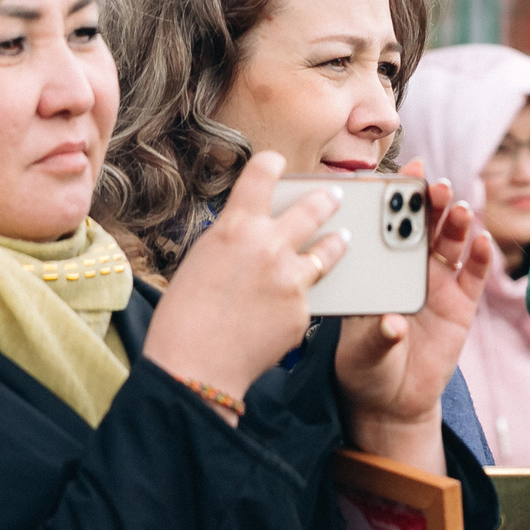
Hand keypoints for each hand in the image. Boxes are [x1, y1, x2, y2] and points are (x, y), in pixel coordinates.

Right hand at [144, 153, 348, 416]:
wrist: (194, 366)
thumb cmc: (185, 316)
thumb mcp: (201, 261)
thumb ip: (234, 240)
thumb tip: (256, 231)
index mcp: (235, 227)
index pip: (261, 174)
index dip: (271, 164)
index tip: (278, 162)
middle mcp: (268, 245)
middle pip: (312, 208)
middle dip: (326, 199)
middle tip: (334, 195)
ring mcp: (291, 278)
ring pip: (329, 250)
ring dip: (337, 242)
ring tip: (344, 238)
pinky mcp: (304, 310)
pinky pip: (311, 296)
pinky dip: (303, 297)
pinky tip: (293, 304)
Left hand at [336, 163, 497, 462]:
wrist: (394, 401)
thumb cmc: (366, 368)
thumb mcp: (361, 353)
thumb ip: (376, 336)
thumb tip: (391, 324)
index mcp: (378, 270)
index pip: (385, 226)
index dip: (393, 198)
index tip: (399, 176)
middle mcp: (408, 270)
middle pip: (422, 226)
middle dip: (429, 202)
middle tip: (435, 185)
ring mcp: (437, 285)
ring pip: (449, 244)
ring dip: (455, 223)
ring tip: (459, 209)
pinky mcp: (462, 305)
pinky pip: (473, 275)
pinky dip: (480, 257)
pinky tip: (482, 241)